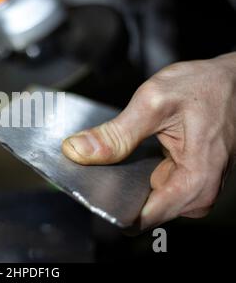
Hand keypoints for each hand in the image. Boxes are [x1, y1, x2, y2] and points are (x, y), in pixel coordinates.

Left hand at [62, 52, 235, 229]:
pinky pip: (154, 189)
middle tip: (97, 164)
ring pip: (146, 200)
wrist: (231, 80)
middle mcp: (198, 193)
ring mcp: (194, 189)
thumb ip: (116, 134)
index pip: (144, 218)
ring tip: (116, 156)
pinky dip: (136, 176)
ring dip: (125, 182)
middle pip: (143, 210)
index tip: (88, 190)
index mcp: (195, 180)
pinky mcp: (188, 181)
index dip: (111, 205)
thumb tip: (77, 151)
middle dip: (116, 189)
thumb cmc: (203, 87)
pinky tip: (129, 158)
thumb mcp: (153, 103)